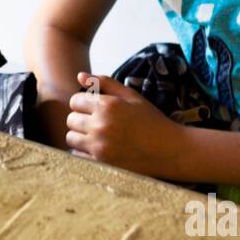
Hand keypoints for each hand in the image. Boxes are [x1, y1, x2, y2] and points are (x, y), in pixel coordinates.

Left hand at [65, 72, 188, 178]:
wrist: (169, 150)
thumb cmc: (151, 120)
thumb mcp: (131, 96)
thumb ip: (105, 83)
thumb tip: (79, 75)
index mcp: (107, 105)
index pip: (75, 101)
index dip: (83, 103)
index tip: (93, 107)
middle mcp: (100, 125)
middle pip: (70, 119)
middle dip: (80, 118)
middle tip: (96, 122)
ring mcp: (99, 146)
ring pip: (71, 138)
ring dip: (80, 135)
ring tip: (96, 135)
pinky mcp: (100, 164)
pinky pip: (77, 155)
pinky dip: (84, 152)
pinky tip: (99, 148)